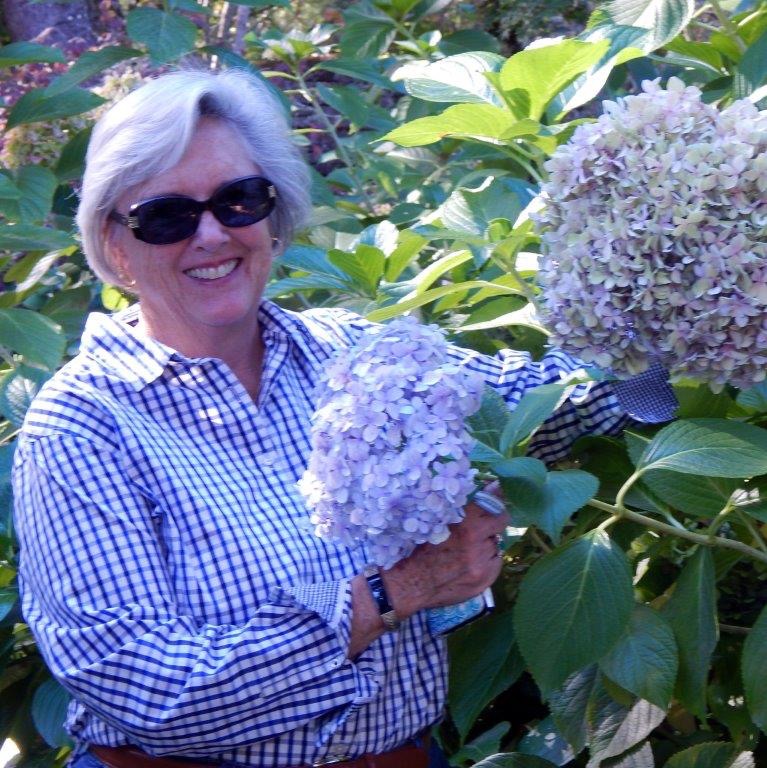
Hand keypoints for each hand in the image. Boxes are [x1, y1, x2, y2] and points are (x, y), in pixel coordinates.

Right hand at [381, 491, 508, 618]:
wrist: (412, 582)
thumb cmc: (421, 546)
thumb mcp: (438, 519)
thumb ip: (466, 505)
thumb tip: (492, 486)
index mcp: (464, 523)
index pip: (493, 504)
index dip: (495, 500)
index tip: (494, 493)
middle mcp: (476, 542)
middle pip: (499, 523)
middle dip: (492, 522)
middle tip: (480, 526)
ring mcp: (482, 563)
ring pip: (495, 545)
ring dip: (486, 544)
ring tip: (467, 549)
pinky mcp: (485, 580)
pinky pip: (494, 564)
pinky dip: (486, 562)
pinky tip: (470, 564)